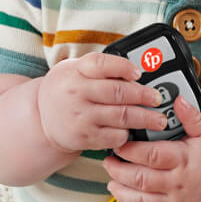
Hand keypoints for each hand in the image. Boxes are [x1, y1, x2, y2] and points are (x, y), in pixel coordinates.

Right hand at [36, 52, 167, 153]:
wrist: (41, 118)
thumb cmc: (65, 89)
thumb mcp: (74, 69)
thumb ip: (100, 67)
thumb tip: (136, 68)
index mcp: (76, 71)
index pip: (101, 64)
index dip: (123, 67)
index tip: (139, 72)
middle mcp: (76, 92)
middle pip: (117, 92)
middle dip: (144, 95)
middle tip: (158, 98)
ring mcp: (80, 116)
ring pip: (121, 116)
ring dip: (145, 118)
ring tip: (158, 119)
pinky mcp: (85, 137)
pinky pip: (114, 136)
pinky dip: (128, 134)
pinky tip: (134, 131)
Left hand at [104, 99, 200, 201]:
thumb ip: (191, 117)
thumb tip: (177, 99)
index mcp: (184, 159)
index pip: (150, 154)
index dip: (129, 150)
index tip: (118, 142)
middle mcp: (179, 182)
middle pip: (140, 177)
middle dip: (119, 169)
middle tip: (108, 160)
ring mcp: (178, 200)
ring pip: (142, 198)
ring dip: (122, 190)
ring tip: (111, 180)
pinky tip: (125, 195)